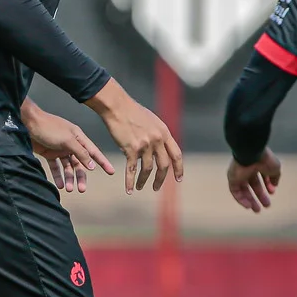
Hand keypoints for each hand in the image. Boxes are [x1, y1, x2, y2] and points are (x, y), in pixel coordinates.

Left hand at [23, 102, 113, 193]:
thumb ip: (80, 152)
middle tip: (82, 190)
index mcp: (78, 137)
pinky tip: (59, 185)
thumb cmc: (49, 128)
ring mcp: (60, 149)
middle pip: (80, 163)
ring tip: (68, 189)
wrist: (27, 123)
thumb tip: (92, 165)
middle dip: (81, 176)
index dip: (102, 162)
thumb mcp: (67, 140)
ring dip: (69, 178)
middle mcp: (71, 144)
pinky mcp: (49, 153)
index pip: (93, 152)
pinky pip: (56, 167)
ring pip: (67, 167)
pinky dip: (58, 176)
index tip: (111, 172)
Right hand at [86, 79, 184, 193]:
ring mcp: (145, 145)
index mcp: (164, 132)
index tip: (178, 179)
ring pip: (147, 169)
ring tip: (140, 187)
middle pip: (163, 165)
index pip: (176, 154)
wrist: (117, 106)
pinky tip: (129, 189)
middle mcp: (157, 140)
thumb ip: (158, 134)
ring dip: (144, 181)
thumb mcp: (152, 120)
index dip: (178, 168)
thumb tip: (161, 146)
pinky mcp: (131, 149)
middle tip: (156, 188)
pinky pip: (132, 169)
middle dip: (160, 179)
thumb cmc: (132, 112)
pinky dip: (130, 181)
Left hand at [227, 150, 282, 212]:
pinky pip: (235, 192)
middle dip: (260, 196)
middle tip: (267, 206)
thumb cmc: (264, 159)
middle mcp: (248, 169)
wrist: (251, 153)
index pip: (262, 177)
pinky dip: (241, 199)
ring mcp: (239, 174)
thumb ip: (275, 177)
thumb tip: (274, 186)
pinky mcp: (232, 179)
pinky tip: (248, 206)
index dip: (268, 186)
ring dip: (251, 200)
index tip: (272, 192)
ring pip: (244, 190)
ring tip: (257, 210)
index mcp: (258, 164)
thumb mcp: (275, 168)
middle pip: (253, 185)